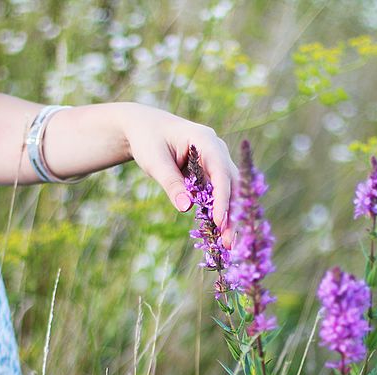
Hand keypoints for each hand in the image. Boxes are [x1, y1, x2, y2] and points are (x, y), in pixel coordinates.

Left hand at [119, 103, 238, 247]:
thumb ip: (171, 183)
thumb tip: (185, 208)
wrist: (144, 128)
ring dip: (229, 217)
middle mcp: (217, 150)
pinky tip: (218, 234)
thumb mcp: (155, 162)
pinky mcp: (211, 174)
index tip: (221, 222)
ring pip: (230, 192)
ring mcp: (216, 162)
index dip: (223, 198)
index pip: (221, 172)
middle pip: (232, 184)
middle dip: (232, 213)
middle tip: (229, 242)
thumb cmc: (148, 140)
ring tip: (227, 243)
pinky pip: (219, 195)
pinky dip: (219, 213)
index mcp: (205, 140)